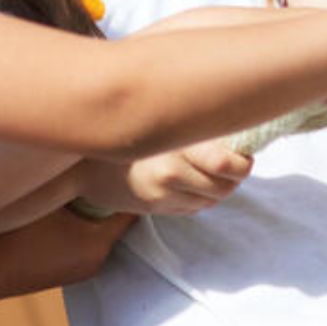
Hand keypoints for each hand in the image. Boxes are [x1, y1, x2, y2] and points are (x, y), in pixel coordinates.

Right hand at [74, 138, 253, 215]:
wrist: (82, 166)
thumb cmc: (123, 131)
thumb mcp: (156, 121)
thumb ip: (189, 122)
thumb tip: (231, 117)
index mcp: (172, 146)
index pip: (225, 163)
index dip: (242, 161)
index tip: (244, 152)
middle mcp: (170, 173)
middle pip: (225, 185)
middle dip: (237, 175)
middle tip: (238, 161)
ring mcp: (163, 195)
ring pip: (213, 198)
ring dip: (223, 186)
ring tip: (218, 169)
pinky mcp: (158, 208)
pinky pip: (196, 207)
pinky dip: (204, 196)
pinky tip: (197, 180)